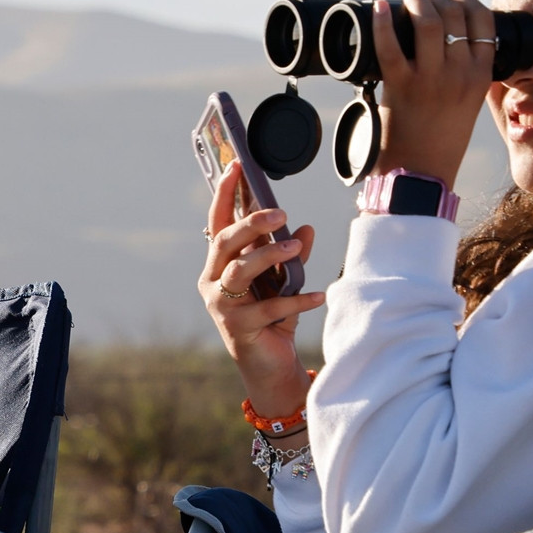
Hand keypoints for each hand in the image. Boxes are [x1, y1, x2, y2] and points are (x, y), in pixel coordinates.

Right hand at [199, 162, 324, 420]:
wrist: (268, 366)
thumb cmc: (272, 318)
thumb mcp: (283, 281)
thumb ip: (291, 255)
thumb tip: (307, 228)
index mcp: (219, 265)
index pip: (218, 223)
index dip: (224, 195)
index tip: (236, 167)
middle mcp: (213, 281)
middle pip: (225, 241)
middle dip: (252, 223)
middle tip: (281, 213)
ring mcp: (221, 305)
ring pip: (241, 269)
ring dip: (270, 254)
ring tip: (296, 247)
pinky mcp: (238, 327)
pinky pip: (271, 307)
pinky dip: (297, 299)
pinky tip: (320, 295)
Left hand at [370, 0, 497, 185]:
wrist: (421, 173)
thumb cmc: (442, 137)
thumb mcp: (469, 101)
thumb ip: (468, 71)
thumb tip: (455, 39)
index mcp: (481, 75)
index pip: (483, 19)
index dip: (466, 0)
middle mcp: (460, 73)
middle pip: (454, 13)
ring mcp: (431, 79)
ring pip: (428, 21)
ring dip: (417, 1)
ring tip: (409, 0)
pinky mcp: (401, 87)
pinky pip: (391, 46)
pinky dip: (383, 22)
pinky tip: (380, 8)